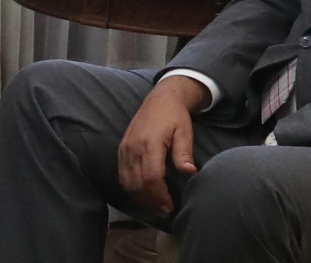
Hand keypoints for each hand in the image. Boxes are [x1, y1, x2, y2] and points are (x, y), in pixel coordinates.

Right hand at [117, 76, 207, 217]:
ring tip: (155, 207)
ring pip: (127, 182)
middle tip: (164, 212)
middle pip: (138, 184)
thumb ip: (184, 152)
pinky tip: (143, 195)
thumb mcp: (184, 131)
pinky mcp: (121, 149)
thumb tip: (189, 172)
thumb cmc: (175, 116)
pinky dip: (131, 189)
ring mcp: (125, 148)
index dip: (160, 196)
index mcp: (150, 143)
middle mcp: (133, 147)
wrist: (160, 98)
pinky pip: (122, 175)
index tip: (170, 207)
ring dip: (140, 198)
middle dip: (151, 202)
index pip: (151, 177)